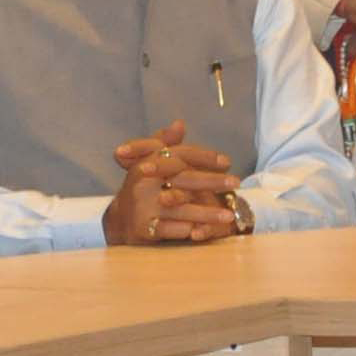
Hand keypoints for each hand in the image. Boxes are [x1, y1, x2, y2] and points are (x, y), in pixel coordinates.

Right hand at [106, 121, 242, 246]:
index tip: (227, 162)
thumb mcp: (149, 163)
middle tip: (236, 182)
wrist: (119, 221)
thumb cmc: (142, 189)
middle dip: (212, 181)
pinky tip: (203, 232)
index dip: (204, 157)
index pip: (180, 155)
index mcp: (148, 163)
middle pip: (184, 179)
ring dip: (206, 212)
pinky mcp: (143, 228)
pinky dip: (186, 231)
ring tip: (228, 216)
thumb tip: (180, 123)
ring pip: (181, 208)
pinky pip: (169, 229)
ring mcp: (143, 206)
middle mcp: (144, 182)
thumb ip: (166, 144)